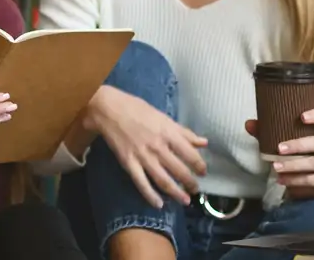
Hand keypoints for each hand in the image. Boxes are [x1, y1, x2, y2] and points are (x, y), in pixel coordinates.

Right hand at [89, 86, 207, 208]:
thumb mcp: (164, 117)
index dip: (199, 166)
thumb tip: (204, 143)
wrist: (109, 110)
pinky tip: (158, 204)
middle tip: (196, 190)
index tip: (203, 172)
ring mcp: (143, 157)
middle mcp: (158, 147)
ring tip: (185, 201)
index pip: (190, 154)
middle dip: (190, 183)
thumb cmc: (138, 110)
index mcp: (168, 133)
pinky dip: (150, 195)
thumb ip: (184, 132)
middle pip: (179, 170)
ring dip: (176, 193)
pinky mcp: (128, 163)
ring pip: (163, 180)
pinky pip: (141, 183)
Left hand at [245, 109, 313, 198]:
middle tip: (279, 149)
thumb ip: (266, 133)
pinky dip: (297, 180)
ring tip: (275, 167)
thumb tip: (249, 124)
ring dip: (294, 165)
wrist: (304, 185)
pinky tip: (282, 180)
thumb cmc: (294, 157)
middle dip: (299, 145)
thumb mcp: (280, 143)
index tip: (302, 116)